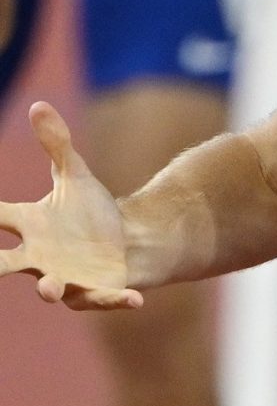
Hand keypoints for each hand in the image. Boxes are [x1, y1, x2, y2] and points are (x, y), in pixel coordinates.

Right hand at [0, 102, 141, 309]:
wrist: (128, 242)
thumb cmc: (92, 212)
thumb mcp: (76, 176)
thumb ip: (56, 145)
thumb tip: (39, 104)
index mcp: (29, 226)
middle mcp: (37, 256)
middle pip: (4, 264)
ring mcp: (64, 277)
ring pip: (49, 288)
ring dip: (48, 288)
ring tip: (47, 287)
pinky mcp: (95, 291)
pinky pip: (101, 298)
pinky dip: (114, 300)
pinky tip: (134, 299)